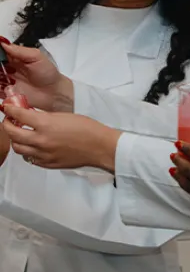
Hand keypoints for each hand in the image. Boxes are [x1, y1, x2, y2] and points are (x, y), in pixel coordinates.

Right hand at [0, 40, 73, 111]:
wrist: (55, 93)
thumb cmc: (48, 74)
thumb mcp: (36, 57)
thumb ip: (20, 50)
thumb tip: (4, 43)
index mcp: (15, 57)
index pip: (1, 52)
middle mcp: (9, 68)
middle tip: (1, 67)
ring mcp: (7, 80)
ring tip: (4, 76)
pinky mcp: (7, 93)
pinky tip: (3, 86)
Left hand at [2, 104, 120, 170]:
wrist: (99, 147)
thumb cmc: (87, 129)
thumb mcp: (63, 116)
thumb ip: (44, 117)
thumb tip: (30, 116)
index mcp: (45, 124)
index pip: (18, 115)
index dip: (10, 109)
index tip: (7, 107)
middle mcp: (41, 140)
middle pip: (12, 133)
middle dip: (7, 125)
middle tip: (10, 121)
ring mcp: (43, 154)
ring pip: (18, 148)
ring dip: (16, 140)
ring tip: (20, 134)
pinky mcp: (47, 164)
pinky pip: (29, 158)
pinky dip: (27, 151)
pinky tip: (32, 146)